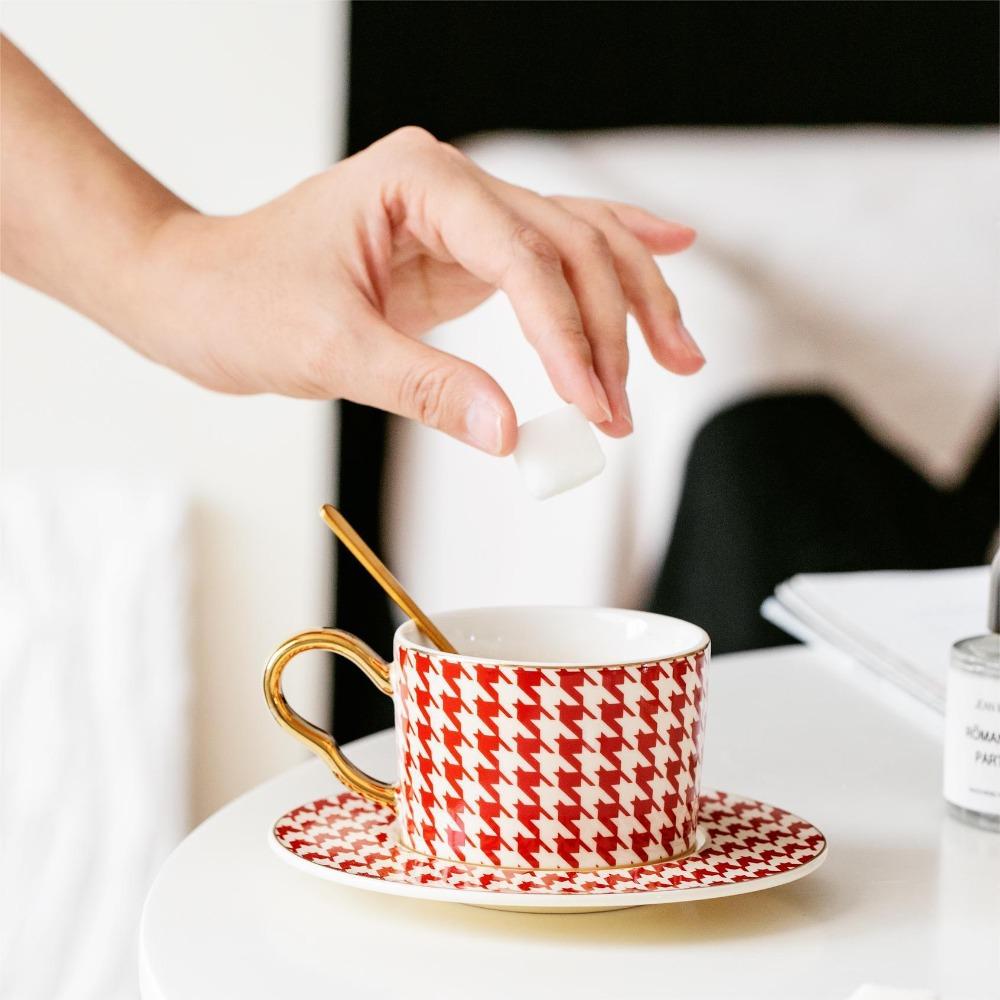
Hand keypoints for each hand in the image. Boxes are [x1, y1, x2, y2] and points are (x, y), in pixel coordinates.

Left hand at [135, 127, 701, 453]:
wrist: (197, 294)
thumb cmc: (241, 300)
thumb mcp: (330, 349)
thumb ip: (426, 387)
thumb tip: (510, 434)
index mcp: (419, 180)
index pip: (523, 256)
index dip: (568, 335)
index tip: (594, 403)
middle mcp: (450, 184)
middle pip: (570, 242)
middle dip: (612, 326)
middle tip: (627, 407)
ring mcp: (460, 215)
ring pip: (575, 243)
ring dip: (631, 299)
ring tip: (679, 355)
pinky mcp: (461, 252)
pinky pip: (549, 257)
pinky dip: (608, 263)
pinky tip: (667, 251)